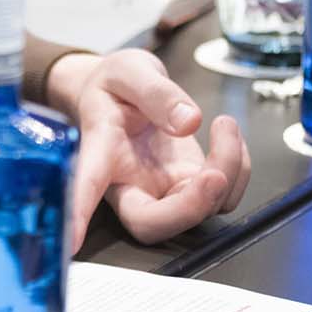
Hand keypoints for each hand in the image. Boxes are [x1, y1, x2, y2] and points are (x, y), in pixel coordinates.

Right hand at [49, 50, 250, 250]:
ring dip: (227, 174)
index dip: (81, 213)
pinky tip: (228, 136)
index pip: (88, 185)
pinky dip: (239, 169)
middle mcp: (129, 183)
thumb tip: (188, 122)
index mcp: (101, 151)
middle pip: (149, 222)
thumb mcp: (129, 71)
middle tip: (214, 172)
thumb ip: (156, 92)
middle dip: (190, 208)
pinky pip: (222, 196)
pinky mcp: (187, 186)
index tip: (72, 241)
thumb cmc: (114, 86)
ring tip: (224, 125)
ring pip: (195, 213)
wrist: (122, 91)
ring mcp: (160, 189)